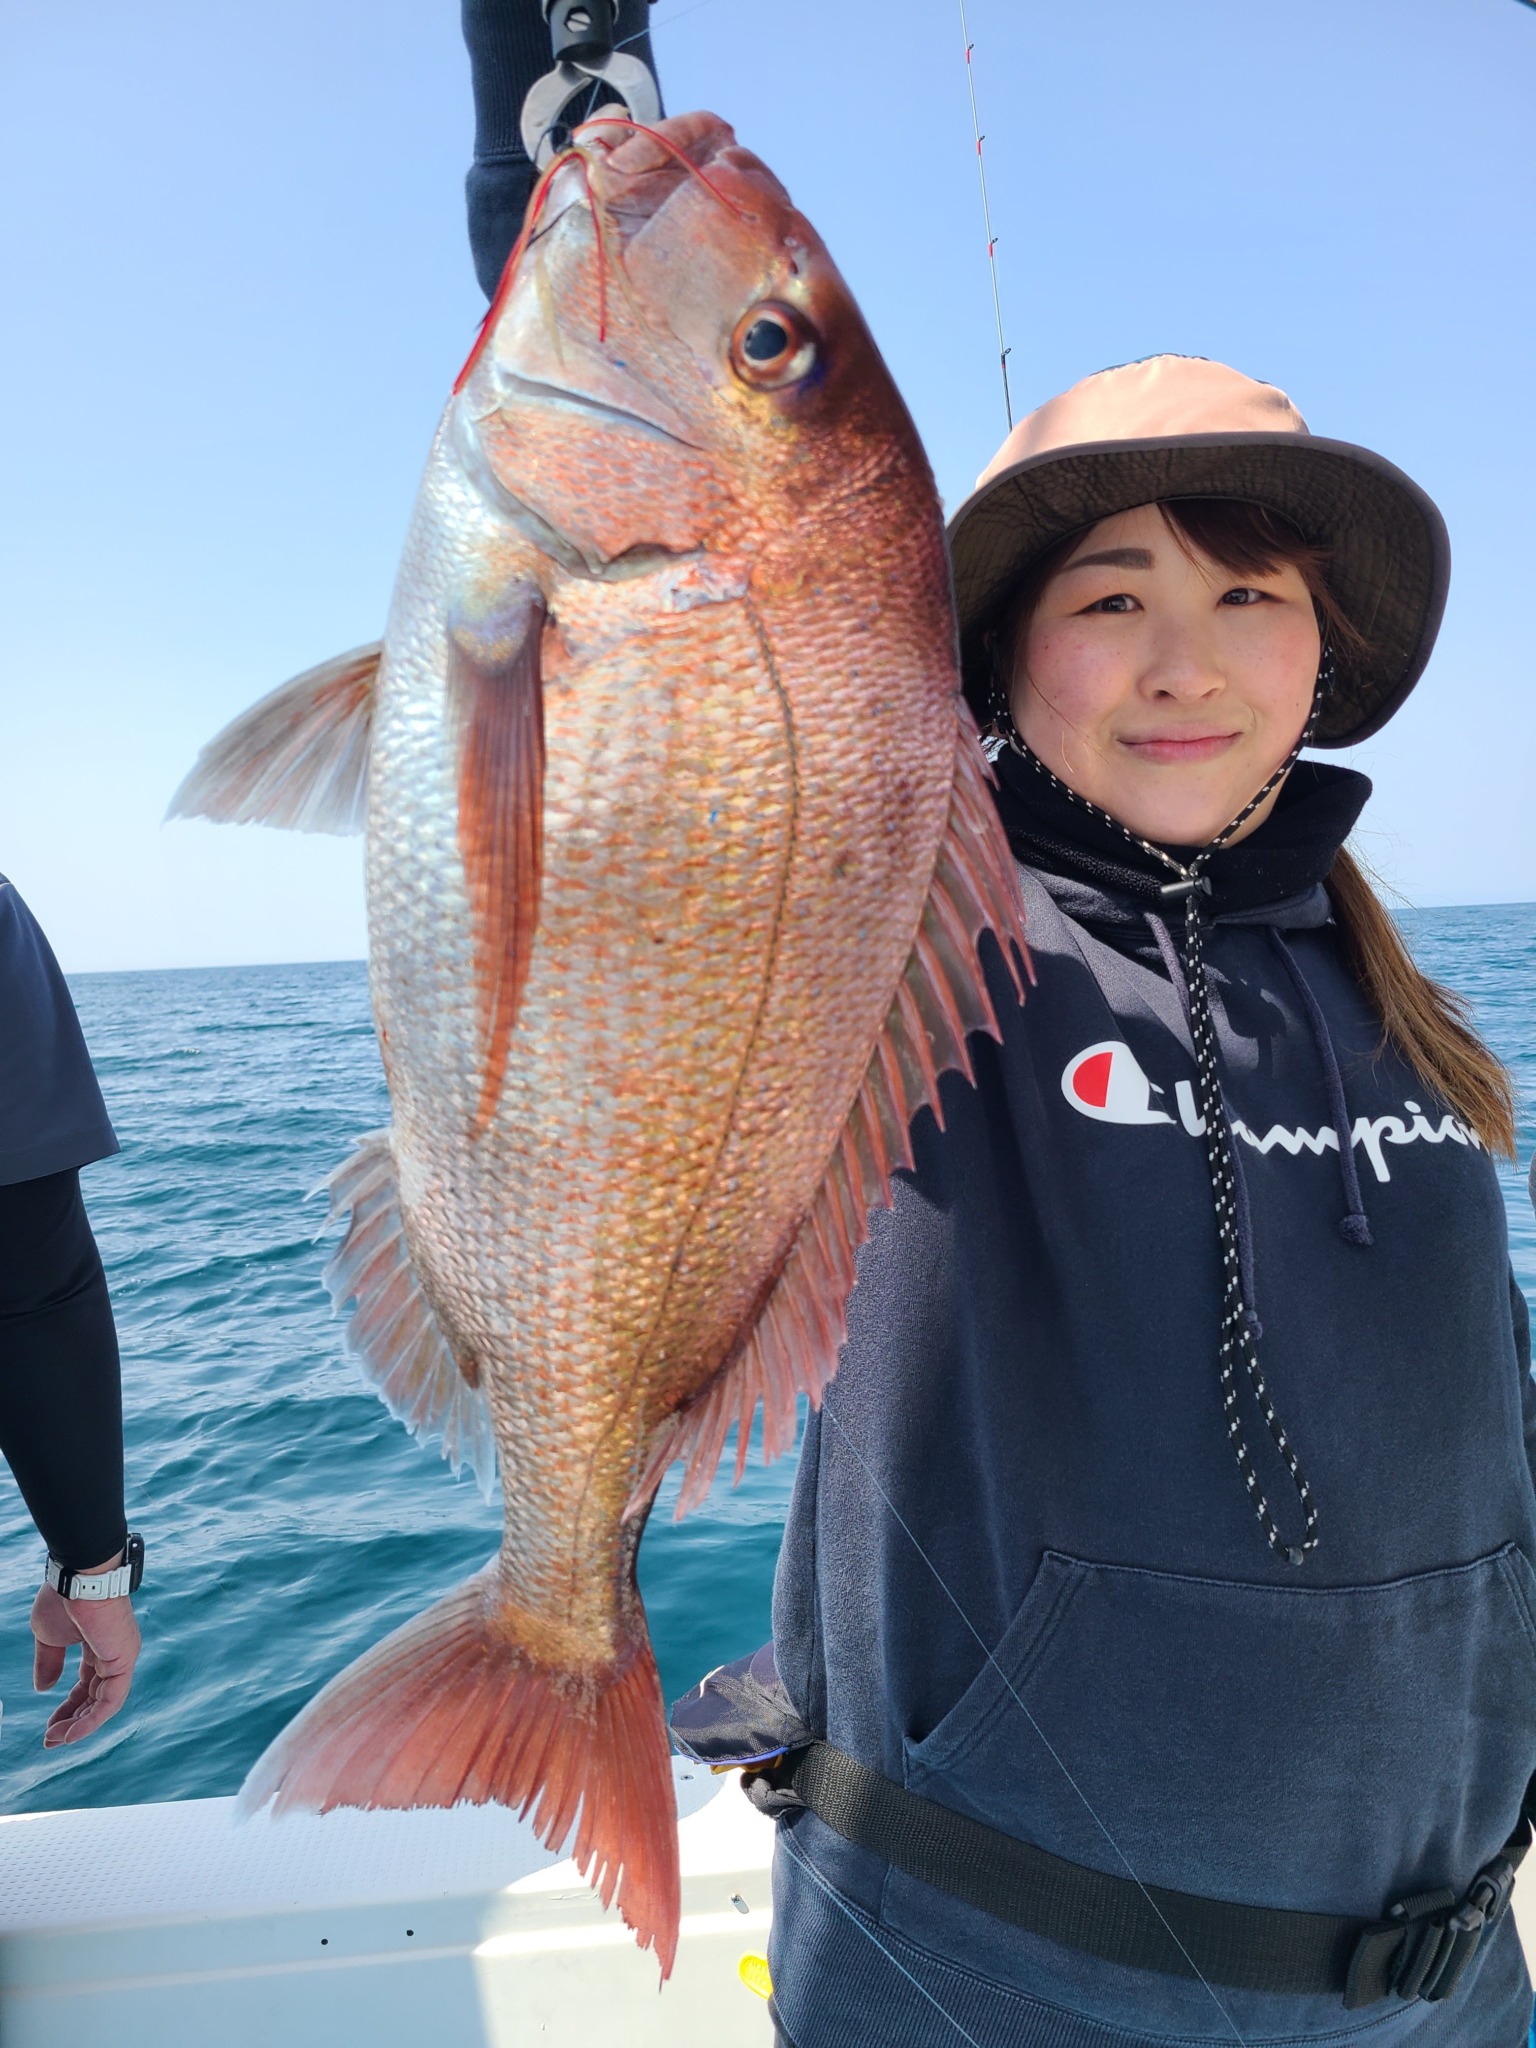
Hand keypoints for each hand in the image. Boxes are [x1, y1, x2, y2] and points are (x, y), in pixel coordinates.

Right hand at [31, 1562, 140, 1746]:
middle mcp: (114, 1652)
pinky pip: (112, 1699)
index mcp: (97, 1645)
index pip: (85, 1685)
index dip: (67, 1707)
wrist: (78, 1578)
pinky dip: (94, 1719)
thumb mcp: (48, 1638)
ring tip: (56, 1740)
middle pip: (95, 1697)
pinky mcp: (124, 1659)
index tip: (49, 1726)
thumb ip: (48, 1663)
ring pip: (105, 1702)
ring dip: (80, 1725)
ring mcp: (122, 1656)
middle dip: (72, 1720)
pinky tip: (73, 1733)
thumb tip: (43, 1690)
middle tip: (51, 1739)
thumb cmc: (63, 1598)